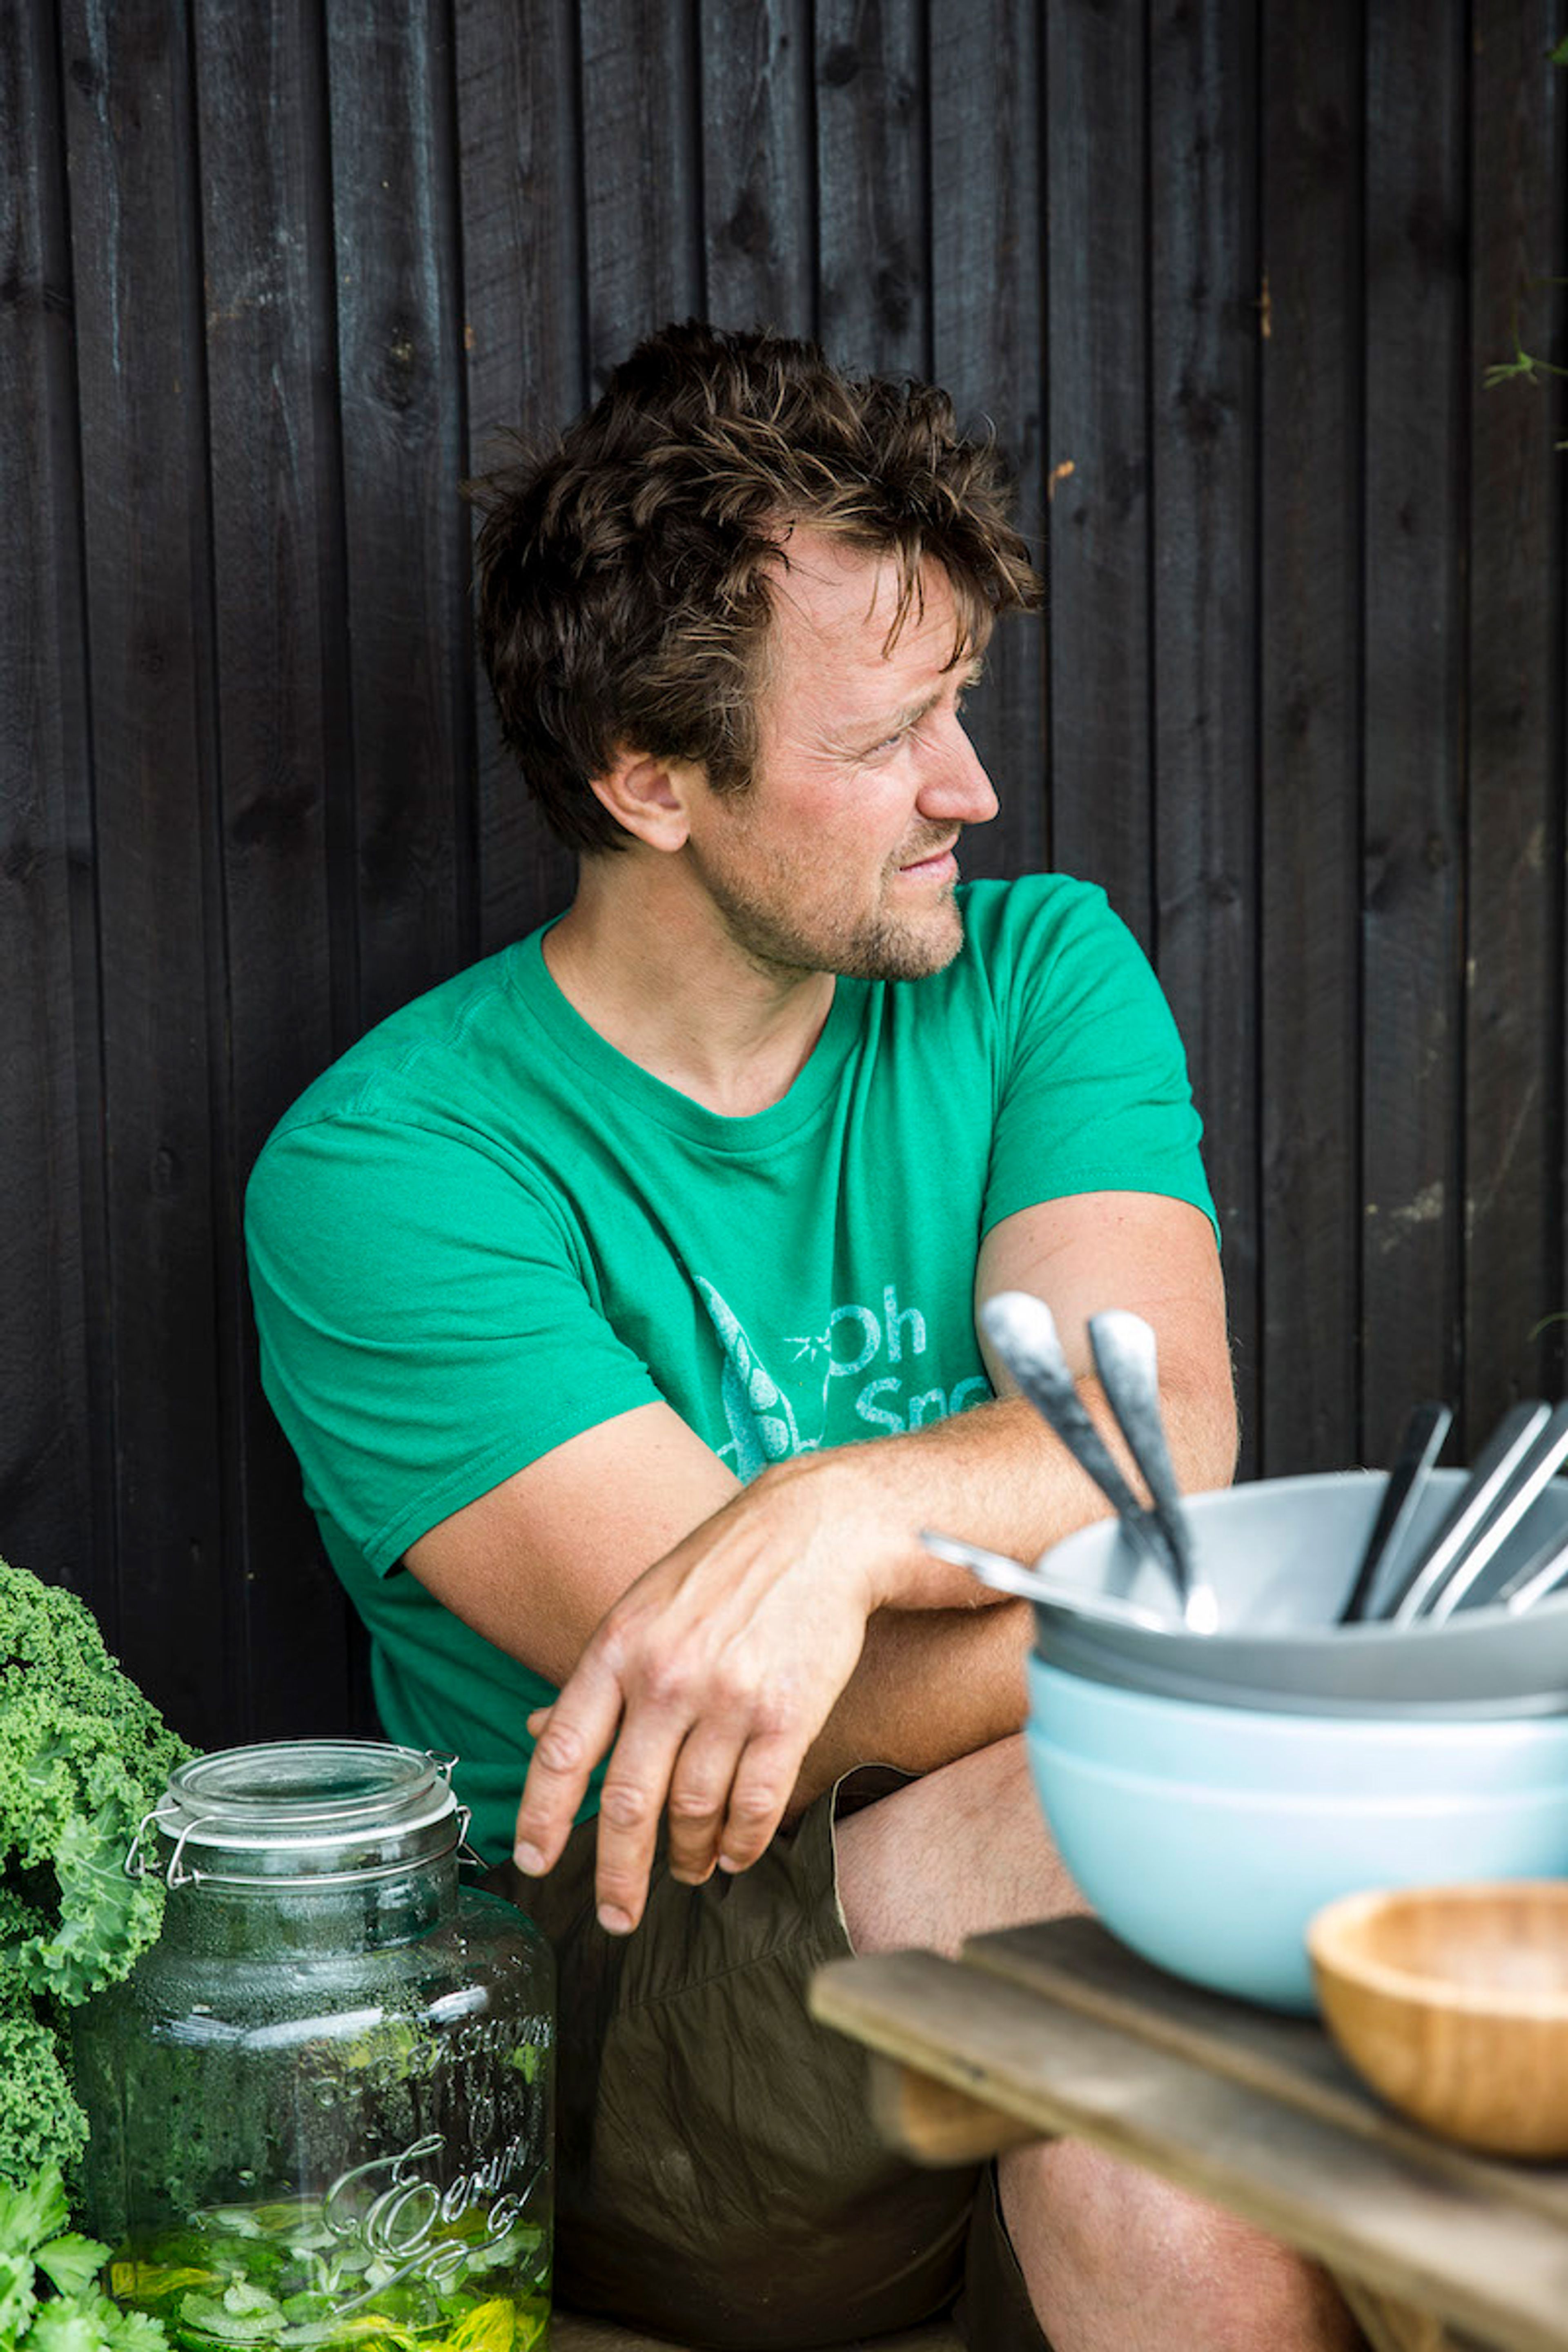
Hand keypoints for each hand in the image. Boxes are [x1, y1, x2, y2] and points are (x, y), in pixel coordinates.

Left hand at [510, 1461, 882, 1932]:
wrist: (816, 1532)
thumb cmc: (722, 1572)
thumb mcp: (641, 1609)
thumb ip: (597, 1678)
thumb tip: (535, 1733)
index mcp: (617, 1649)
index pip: (561, 1750)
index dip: (542, 1815)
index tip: (535, 1863)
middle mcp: (666, 1677)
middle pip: (628, 1801)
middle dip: (617, 1873)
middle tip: (616, 1914)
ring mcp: (727, 1698)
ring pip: (693, 1812)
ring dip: (688, 1858)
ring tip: (688, 1871)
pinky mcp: (786, 1716)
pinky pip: (755, 1805)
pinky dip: (741, 1844)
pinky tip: (734, 1855)